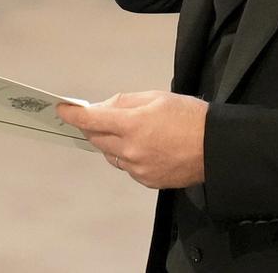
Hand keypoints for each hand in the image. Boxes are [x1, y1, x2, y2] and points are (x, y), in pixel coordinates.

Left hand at [57, 91, 208, 188]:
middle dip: (94, 126)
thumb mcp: (158, 98)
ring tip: (133, 131)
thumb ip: (126, 102)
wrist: (215, 147)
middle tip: (99, 117)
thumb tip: (103, 107)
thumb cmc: (191, 117)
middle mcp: (131, 149)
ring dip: (112, 142)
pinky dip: (128, 155)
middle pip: (97, 138)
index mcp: (133, 125)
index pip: (92, 120)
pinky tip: (146, 147)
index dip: (73, 114)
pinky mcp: (146, 180)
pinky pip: (126, 166)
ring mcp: (137, 168)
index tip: (63, 110)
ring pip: (110, 154)